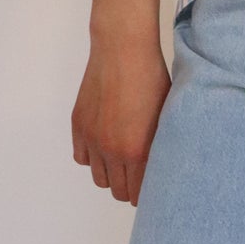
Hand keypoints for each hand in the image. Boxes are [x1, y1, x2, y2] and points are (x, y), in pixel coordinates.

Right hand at [71, 35, 171, 205]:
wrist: (123, 50)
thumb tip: (161, 168)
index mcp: (137, 151)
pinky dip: (93, 157)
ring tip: (122, 160)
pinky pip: (82, 158)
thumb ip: (160, 147)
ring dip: (111, 174)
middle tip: (139, 175)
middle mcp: (111, 150)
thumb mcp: (166, 117)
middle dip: (129, 188)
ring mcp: (92, 138)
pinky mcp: (79, 125)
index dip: (147, 193)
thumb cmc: (153, 79)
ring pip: (98, 178)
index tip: (153, 187)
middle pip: (117, 191)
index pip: (138, 193)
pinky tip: (104, 145)